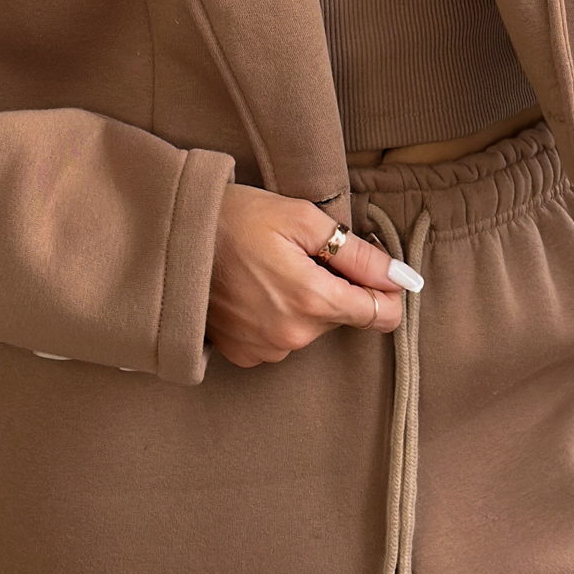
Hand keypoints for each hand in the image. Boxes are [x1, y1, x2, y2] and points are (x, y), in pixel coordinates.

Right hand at [206, 184, 410, 368]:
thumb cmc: (236, 219)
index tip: (370, 267)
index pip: (380, 315)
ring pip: (312, 328)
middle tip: (302, 253)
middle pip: (343, 317)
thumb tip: (402, 277)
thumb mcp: (303, 219)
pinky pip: (281, 339)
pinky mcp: (244, 355)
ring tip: (271, 268)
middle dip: (335, 287)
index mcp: (312, 301)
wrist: (172, 238)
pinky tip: (254, 288)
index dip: (383, 288)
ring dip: (305, 302)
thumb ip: (359, 254)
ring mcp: (266, 350)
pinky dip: (277, 316)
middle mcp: (292, 337)